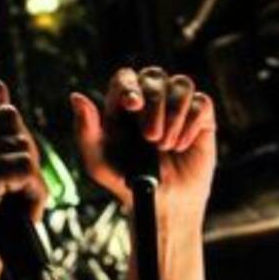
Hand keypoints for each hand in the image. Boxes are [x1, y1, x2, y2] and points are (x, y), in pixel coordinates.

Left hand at [70, 67, 216, 216]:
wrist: (160, 203)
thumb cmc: (126, 181)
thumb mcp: (98, 162)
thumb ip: (85, 131)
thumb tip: (76, 97)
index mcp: (122, 105)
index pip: (125, 77)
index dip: (129, 86)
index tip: (132, 105)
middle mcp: (150, 100)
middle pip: (154, 76)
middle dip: (153, 105)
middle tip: (151, 138)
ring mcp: (177, 106)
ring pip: (181, 84)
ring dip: (173, 114)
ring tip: (166, 145)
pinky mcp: (201, 117)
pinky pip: (202, 103)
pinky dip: (191, 124)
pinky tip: (181, 145)